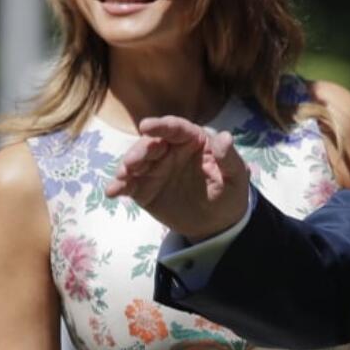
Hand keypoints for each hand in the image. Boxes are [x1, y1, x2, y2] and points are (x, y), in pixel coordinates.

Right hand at [105, 116, 249, 241]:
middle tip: (133, 162)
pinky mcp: (145, 188)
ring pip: (137, 162)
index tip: (147, 126)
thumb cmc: (230, 194)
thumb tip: (225, 136)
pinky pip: (130, 184)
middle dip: (140, 150)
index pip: (176, 129)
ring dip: (127, 167)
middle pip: (152, 144)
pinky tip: (113, 191)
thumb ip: (229, 158)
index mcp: (194, 141)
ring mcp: (156, 169)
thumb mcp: (236, 177)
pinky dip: (119, 186)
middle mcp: (171, 151)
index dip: (161, 125)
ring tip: (124, 176)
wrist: (218, 224)